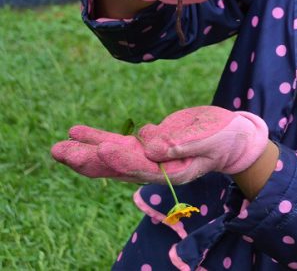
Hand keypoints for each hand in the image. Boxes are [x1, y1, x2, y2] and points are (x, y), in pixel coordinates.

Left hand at [51, 106, 269, 183]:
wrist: (230, 139)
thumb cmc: (226, 137)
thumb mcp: (210, 138)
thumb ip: (183, 143)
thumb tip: (151, 145)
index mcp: (172, 171)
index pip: (142, 167)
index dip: (121, 159)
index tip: (103, 147)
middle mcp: (154, 169)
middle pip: (116, 167)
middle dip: (88, 159)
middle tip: (61, 152)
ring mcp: (148, 158)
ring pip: (111, 157)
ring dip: (84, 151)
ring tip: (58, 147)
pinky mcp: (146, 145)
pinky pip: (117, 145)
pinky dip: (97, 139)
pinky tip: (77, 133)